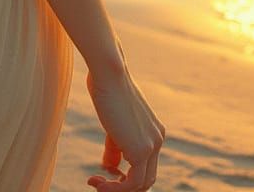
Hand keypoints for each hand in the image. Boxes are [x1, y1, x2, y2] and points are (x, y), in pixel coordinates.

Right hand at [85, 41, 164, 189]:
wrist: (109, 73)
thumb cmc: (106, 88)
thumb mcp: (113, 123)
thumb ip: (115, 146)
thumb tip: (110, 167)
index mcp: (154, 132)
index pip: (145, 165)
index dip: (125, 174)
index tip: (103, 171)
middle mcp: (157, 139)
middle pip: (147, 179)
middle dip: (122, 186)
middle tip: (99, 182)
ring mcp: (152, 145)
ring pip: (141, 185)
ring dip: (116, 190)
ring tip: (95, 183)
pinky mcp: (141, 150)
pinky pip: (131, 183)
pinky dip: (114, 189)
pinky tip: (97, 181)